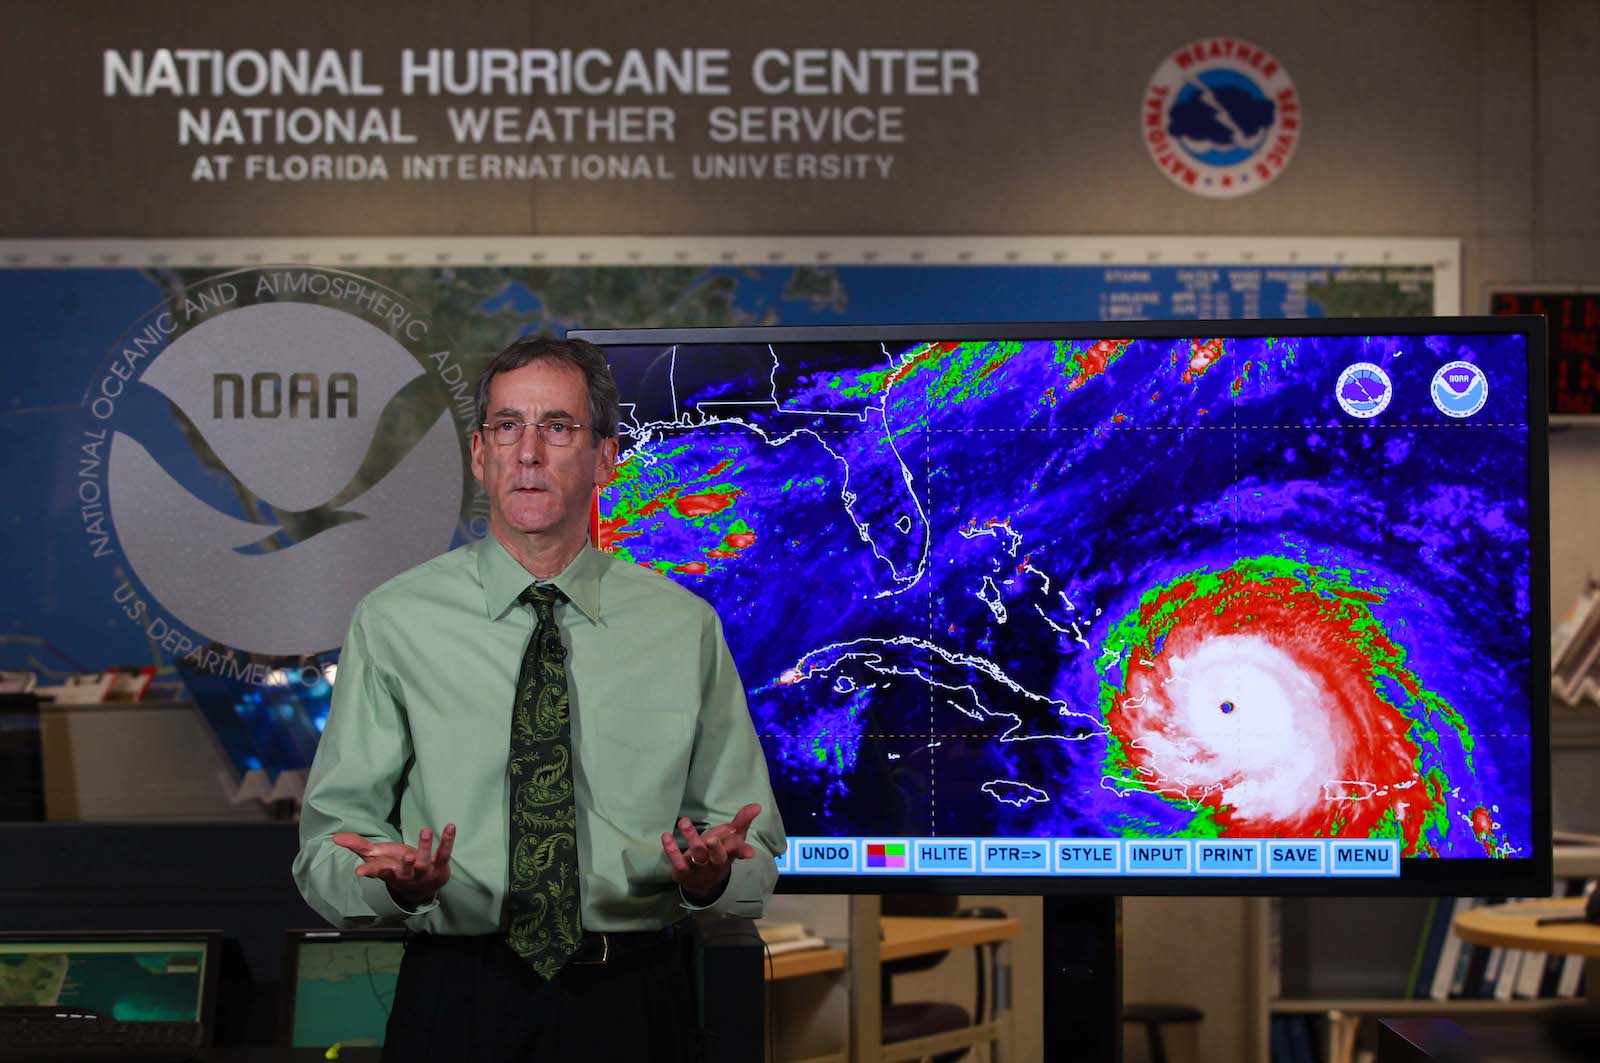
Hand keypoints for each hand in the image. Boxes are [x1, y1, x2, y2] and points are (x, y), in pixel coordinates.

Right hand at [333, 824, 455, 907]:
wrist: (422, 887)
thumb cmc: (395, 867)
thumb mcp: (377, 857)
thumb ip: (358, 846)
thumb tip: (335, 837)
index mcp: (389, 872)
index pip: (377, 873)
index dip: (369, 872)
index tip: (359, 872)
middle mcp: (407, 874)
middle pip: (405, 869)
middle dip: (405, 863)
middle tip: (405, 855)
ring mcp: (424, 871)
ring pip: (424, 861)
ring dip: (425, 847)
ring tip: (426, 831)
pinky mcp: (439, 866)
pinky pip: (444, 853)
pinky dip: (447, 840)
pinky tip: (450, 826)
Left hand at [660, 803, 761, 902]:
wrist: (703, 882)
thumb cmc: (720, 852)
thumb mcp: (732, 837)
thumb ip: (742, 821)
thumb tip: (757, 806)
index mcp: (729, 854)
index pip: (737, 852)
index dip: (743, 852)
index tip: (750, 853)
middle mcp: (715, 863)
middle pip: (717, 857)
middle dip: (716, 849)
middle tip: (712, 839)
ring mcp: (699, 868)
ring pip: (697, 856)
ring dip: (691, 839)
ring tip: (684, 822)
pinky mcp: (683, 872)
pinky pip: (677, 862)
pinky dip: (671, 849)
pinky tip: (666, 836)